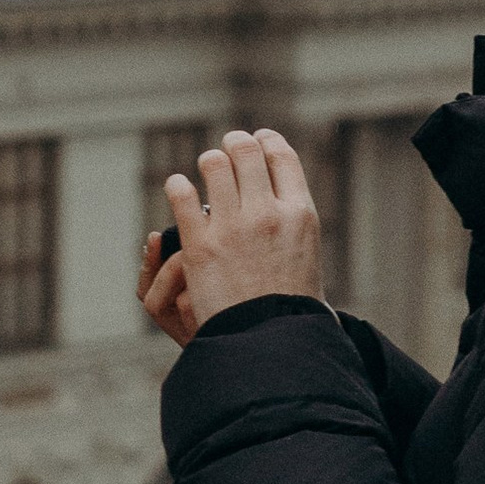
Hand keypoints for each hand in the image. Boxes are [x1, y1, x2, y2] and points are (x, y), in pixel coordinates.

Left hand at [136, 130, 323, 346]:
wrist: (269, 344)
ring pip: (213, 165)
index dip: (267, 141)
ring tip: (205, 168)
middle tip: (226, 147)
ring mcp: (233, 227)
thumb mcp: (307, 257)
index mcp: (300, 214)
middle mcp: (268, 214)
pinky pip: (182, 196)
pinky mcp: (200, 246)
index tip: (257, 139)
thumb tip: (282, 199)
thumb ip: (292, 223)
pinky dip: (178, 187)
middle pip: (246, 153)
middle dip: (234, 144)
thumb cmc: (291, 309)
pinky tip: (177, 188)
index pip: (282, 157)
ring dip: (207, 162)